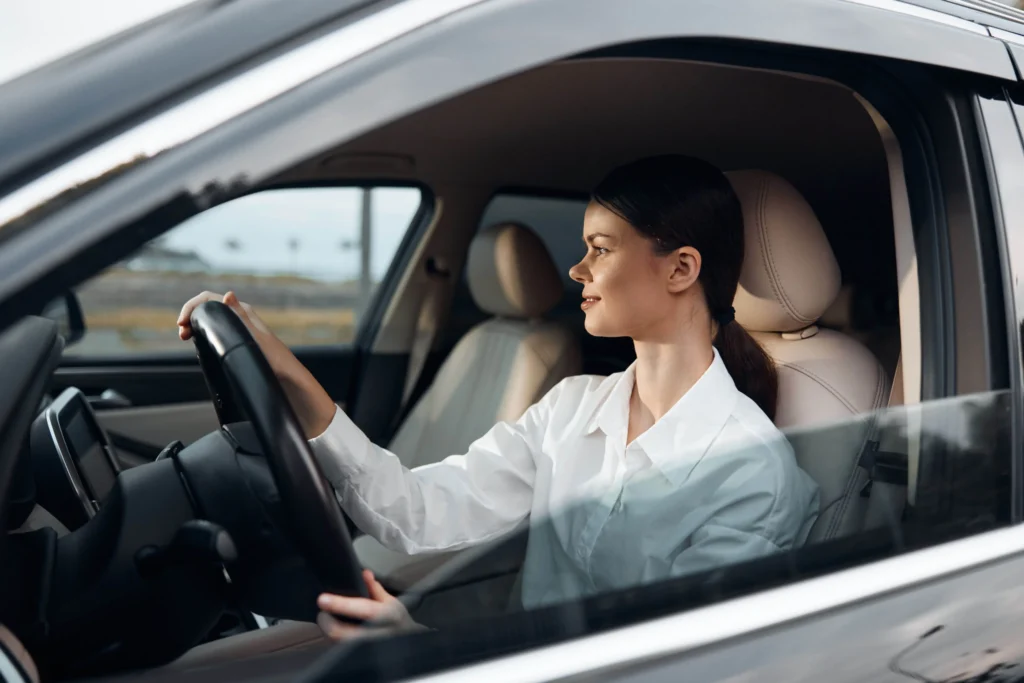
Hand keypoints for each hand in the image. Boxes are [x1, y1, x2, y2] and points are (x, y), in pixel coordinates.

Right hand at [177, 291, 335, 437]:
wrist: (287, 379)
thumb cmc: (272, 361)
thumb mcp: (253, 337)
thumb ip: (239, 316)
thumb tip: (227, 294)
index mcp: (242, 311)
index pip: (208, 298)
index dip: (191, 307)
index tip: (182, 324)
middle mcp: (240, 316)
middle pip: (207, 307)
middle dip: (190, 315)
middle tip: (182, 333)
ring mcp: (239, 327)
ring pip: (210, 318)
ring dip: (195, 324)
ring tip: (186, 336)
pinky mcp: (238, 339)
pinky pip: (216, 329)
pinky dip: (203, 332)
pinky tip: (199, 341)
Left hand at [316, 569, 425, 640]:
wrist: (406, 643)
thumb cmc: (398, 621)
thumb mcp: (391, 602)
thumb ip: (374, 588)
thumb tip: (364, 574)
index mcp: (387, 615)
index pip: (362, 609)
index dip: (340, 605)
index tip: (323, 599)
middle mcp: (377, 633)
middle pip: (344, 633)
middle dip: (327, 623)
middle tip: (322, 612)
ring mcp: (368, 648)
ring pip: (339, 643)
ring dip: (328, 631)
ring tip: (327, 620)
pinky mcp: (360, 656)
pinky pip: (340, 649)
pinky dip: (333, 640)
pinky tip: (334, 632)